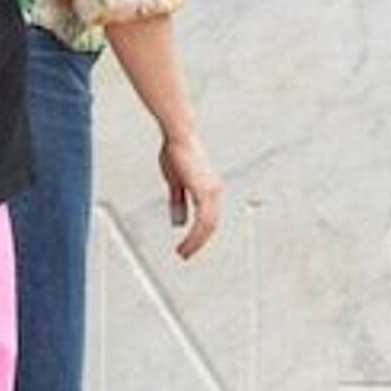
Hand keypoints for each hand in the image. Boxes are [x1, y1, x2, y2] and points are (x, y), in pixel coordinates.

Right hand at [153, 127, 226, 261]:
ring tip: (183, 253)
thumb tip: (179, 221)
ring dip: (195, 242)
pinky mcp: (205, 192)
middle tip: (185, 254)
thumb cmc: (177, 152)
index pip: (208, 217)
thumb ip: (178, 201)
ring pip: (208, 226)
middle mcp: (214, 191)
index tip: (189, 244)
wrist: (179, 136)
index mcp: (209, 188)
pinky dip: (194, 235)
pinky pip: (202, 221)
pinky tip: (185, 242)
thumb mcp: (176, 181)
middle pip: (210, 225)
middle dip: (198, 242)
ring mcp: (211, 191)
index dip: (199, 232)